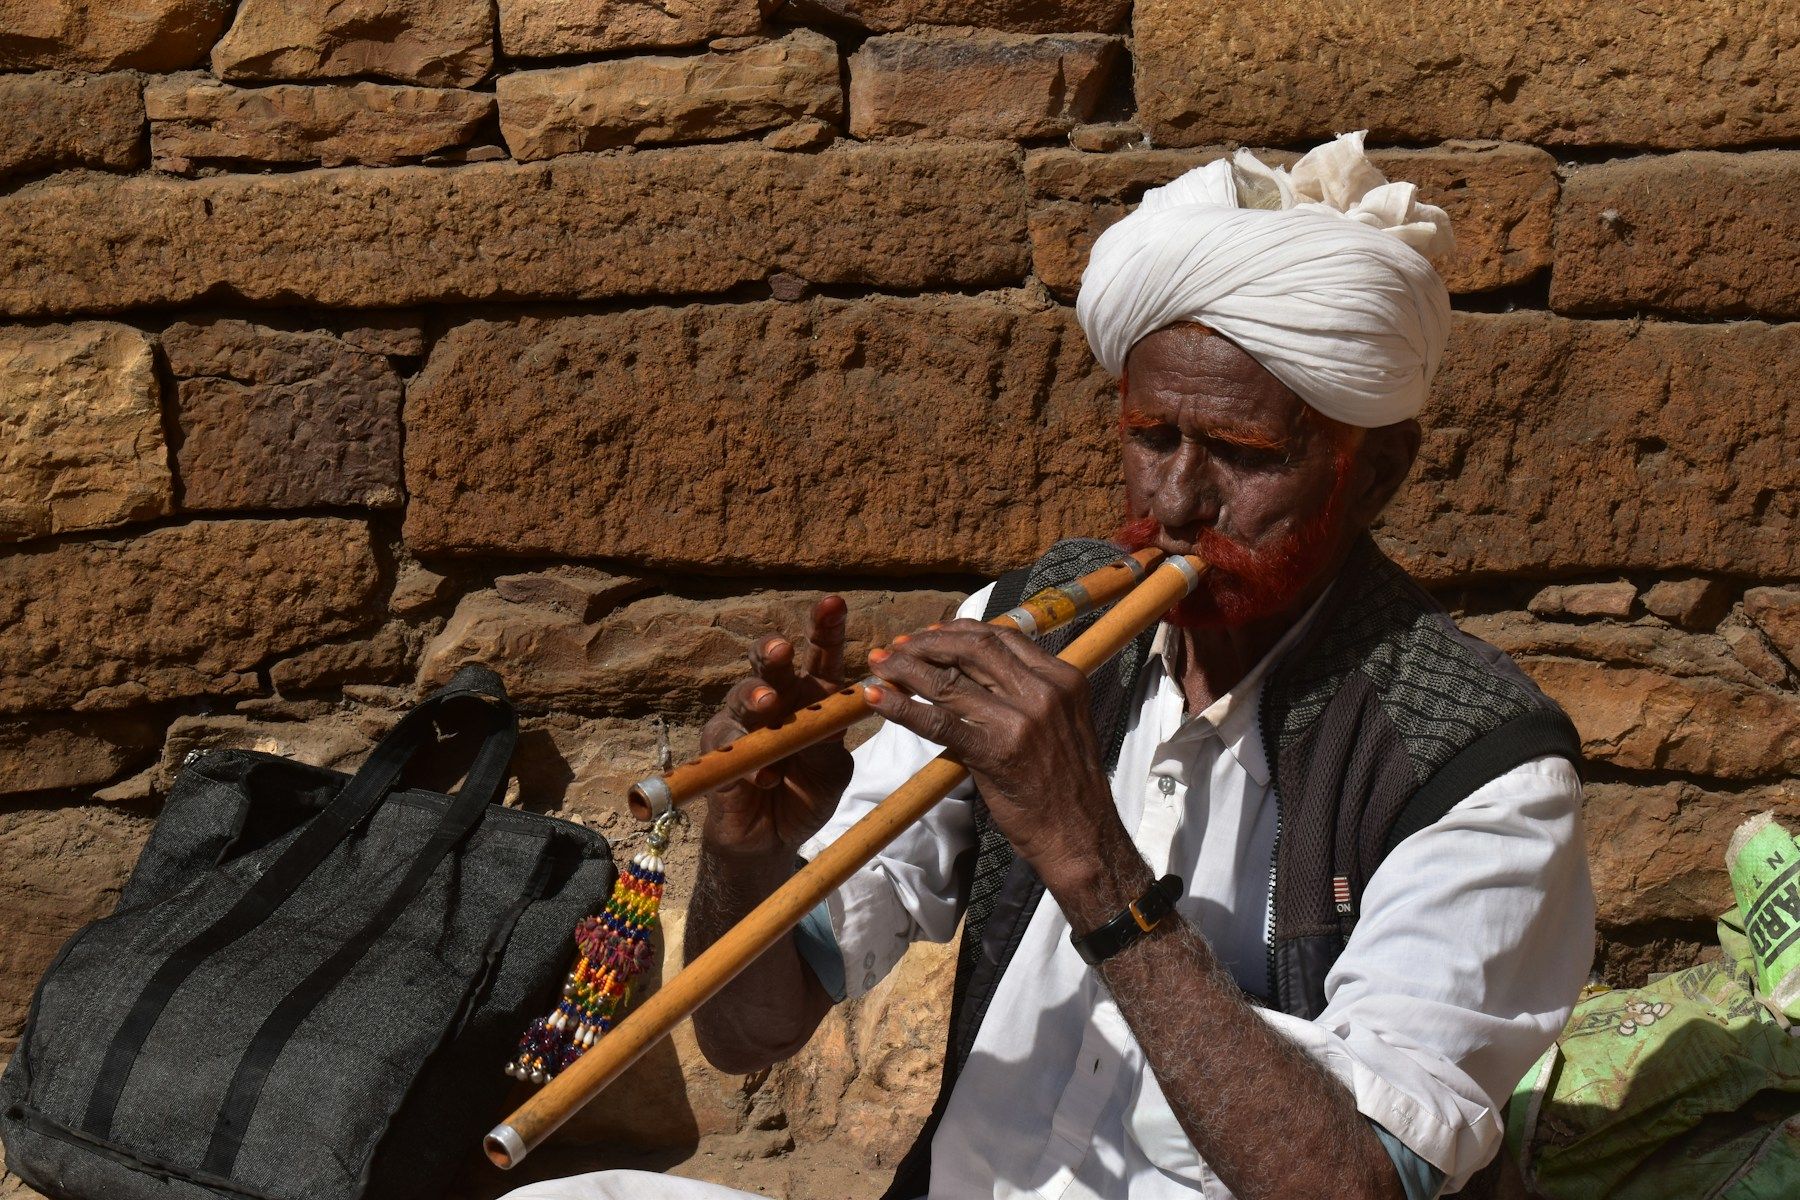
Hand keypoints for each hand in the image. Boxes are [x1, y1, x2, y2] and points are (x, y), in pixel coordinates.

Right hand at [700, 596, 855, 860]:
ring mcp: (743, 724)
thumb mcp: (832, 771)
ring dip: (755, 697)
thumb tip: (835, 713)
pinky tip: (766, 778)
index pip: (819, 657)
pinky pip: (728, 745)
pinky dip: (750, 762)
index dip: (825, 629)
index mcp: (810, 698)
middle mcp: (774, 701)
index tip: (834, 604)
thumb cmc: (805, 795)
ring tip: (768, 704)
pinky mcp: (719, 752)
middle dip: (772, 651)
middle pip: (769, 664)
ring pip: (742, 696)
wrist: (773, 840)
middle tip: (782, 648)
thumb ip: (832, 742)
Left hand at [861, 619, 1130, 893]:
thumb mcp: (1059, 721)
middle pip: (973, 648)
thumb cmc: (1065, 783)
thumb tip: (970, 673)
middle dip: (927, 642)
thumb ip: (1024, 692)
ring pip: (949, 680)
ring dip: (906, 668)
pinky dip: (902, 707)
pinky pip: (939, 722)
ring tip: (879, 664)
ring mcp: (1020, 720)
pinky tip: (877, 698)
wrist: (1080, 835)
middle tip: (896, 646)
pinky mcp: (995, 752)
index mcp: (1062, 678)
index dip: (957, 630)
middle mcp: (1043, 692)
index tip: (928, 633)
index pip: (1001, 637)